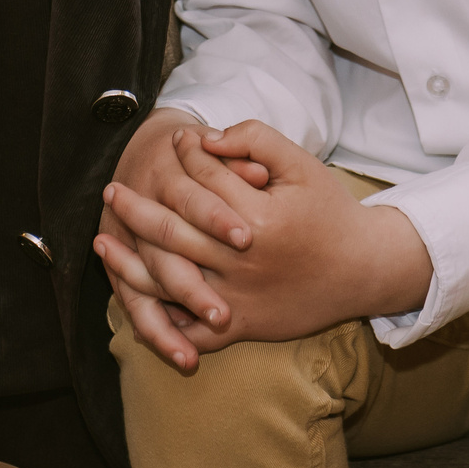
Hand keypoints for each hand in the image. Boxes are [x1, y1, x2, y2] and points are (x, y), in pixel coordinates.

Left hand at [98, 121, 432, 364]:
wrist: (364, 270)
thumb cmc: (331, 213)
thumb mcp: (303, 166)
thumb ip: (257, 142)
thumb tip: (209, 137)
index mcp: (258, 217)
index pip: (204, 181)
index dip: (185, 155)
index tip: (171, 139)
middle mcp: (244, 260)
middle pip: (174, 230)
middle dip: (136, 208)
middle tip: (112, 190)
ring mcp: (240, 296)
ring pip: (171, 282)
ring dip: (130, 262)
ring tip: (104, 242)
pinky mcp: (244, 325)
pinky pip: (191, 330)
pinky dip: (160, 321)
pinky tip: (134, 300)